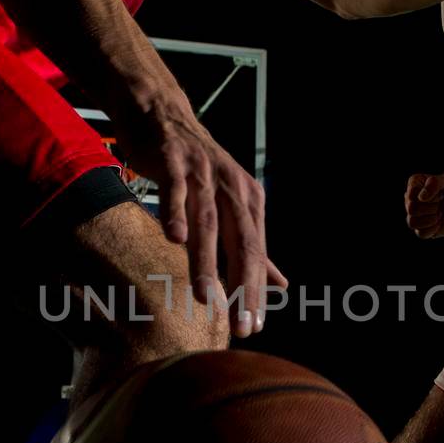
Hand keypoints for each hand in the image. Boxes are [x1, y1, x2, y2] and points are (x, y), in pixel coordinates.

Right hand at [120, 93, 285, 337]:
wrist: (163, 114)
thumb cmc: (196, 167)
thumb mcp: (231, 203)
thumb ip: (253, 245)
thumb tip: (280, 285)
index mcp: (250, 201)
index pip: (257, 255)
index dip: (256, 292)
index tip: (253, 327)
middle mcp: (233, 187)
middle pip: (242, 243)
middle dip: (242, 288)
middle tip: (238, 324)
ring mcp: (204, 172)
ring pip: (209, 223)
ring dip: (206, 262)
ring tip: (204, 297)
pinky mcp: (174, 160)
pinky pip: (176, 190)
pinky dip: (176, 213)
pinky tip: (174, 239)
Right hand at [405, 172, 443, 238]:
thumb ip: (436, 182)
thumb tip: (421, 198)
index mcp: (414, 183)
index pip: (411, 194)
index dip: (430, 197)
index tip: (440, 193)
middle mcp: (410, 199)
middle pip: (412, 209)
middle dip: (432, 208)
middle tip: (441, 203)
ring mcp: (414, 214)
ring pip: (412, 222)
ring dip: (431, 219)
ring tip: (440, 213)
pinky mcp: (421, 228)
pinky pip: (420, 234)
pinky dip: (433, 229)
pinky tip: (439, 222)